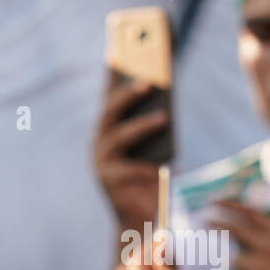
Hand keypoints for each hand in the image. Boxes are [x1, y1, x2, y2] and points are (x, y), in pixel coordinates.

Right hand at [94, 78, 163, 230]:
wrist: (139, 220)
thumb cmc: (150, 178)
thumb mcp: (153, 147)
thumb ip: (154, 124)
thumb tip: (165, 101)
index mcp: (108, 129)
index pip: (109, 95)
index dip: (111, 74)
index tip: (117, 49)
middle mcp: (99, 142)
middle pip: (111, 111)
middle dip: (128, 94)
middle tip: (149, 81)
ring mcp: (101, 162)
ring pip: (120, 136)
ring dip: (142, 125)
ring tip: (165, 118)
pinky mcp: (110, 182)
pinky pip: (133, 169)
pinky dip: (151, 167)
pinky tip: (170, 165)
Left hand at [209, 201, 269, 269]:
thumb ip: (262, 233)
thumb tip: (232, 222)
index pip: (250, 212)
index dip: (230, 204)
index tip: (214, 200)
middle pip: (235, 229)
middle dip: (218, 223)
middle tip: (206, 220)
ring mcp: (260, 262)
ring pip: (237, 261)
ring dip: (244, 269)